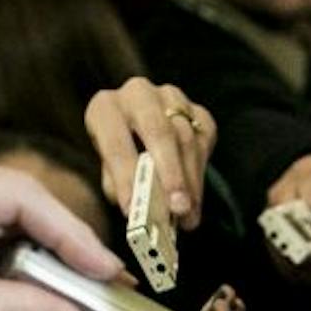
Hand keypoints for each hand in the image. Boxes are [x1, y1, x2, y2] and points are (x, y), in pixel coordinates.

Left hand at [87, 79, 215, 232]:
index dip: (125, 177)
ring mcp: (171, 98)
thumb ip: (120, 186)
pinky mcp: (198, 112)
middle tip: (177, 208)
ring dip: (190, 182)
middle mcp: (138, 94)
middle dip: (170, 174)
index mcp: (106, 107)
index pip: (115, 141)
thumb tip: (138, 206)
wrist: (141, 137)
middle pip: (159, 131)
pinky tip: (194, 199)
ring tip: (188, 215)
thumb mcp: (110, 170)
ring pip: (187, 139)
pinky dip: (200, 174)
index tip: (133, 211)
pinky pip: (204, 142)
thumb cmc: (121, 158)